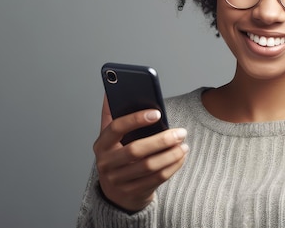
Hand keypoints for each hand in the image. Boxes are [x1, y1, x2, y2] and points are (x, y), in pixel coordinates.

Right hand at [93, 95, 188, 211]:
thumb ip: (111, 115)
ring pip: (149, 166)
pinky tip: (180, 157)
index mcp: (101, 144)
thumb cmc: (116, 156)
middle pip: (136, 150)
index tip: (157, 112)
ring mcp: (118, 181)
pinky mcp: (133, 192)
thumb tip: (109, 92)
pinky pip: (157, 179)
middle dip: (161, 140)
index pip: (116, 128)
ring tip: (183, 144)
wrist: (115, 192)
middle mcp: (106, 164)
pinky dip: (172, 167)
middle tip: (181, 132)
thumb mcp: (110, 137)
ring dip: (170, 154)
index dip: (136, 119)